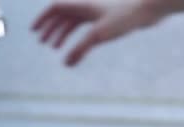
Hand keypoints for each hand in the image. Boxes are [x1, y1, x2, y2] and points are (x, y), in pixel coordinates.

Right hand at [32, 0, 167, 65]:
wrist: (150, 8)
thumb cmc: (125, 17)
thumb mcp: (99, 35)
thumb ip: (80, 49)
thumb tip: (66, 64)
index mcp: (82, 4)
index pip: (55, 8)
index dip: (43, 19)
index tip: (33, 31)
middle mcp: (88, 5)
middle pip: (62, 16)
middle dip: (51, 29)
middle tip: (43, 43)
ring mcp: (98, 12)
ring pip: (74, 22)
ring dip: (63, 33)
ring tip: (56, 48)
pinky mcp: (108, 19)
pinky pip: (87, 27)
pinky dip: (78, 37)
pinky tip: (79, 48)